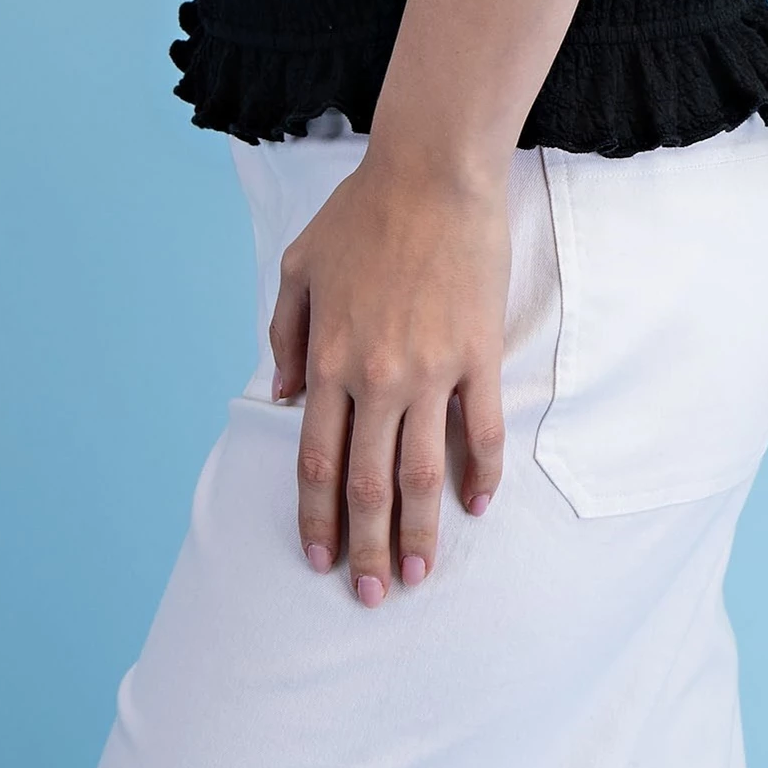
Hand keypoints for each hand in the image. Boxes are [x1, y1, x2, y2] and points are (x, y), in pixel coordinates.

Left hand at [268, 145, 511, 605]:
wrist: (431, 172)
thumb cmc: (362, 212)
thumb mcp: (298, 266)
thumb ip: (286, 335)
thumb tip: (285, 398)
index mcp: (329, 359)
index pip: (318, 463)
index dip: (317, 519)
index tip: (319, 560)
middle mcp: (378, 377)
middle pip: (368, 485)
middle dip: (366, 549)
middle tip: (370, 596)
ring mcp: (432, 370)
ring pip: (423, 473)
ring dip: (420, 533)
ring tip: (419, 574)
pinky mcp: (478, 355)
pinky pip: (482, 431)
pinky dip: (482, 475)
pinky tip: (478, 506)